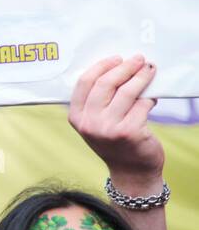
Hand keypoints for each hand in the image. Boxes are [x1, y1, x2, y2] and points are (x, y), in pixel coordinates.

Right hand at [68, 54, 163, 185]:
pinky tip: (152, 98)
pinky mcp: (129, 132)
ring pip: (126, 92)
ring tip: (150, 70)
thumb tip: (117, 68)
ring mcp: (108, 129)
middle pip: (105, 84)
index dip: (101, 66)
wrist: (131, 171)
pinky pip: (142, 105)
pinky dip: (149, 98)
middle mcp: (89, 123)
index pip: (84, 83)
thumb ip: (98, 101)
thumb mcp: (96, 122)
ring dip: (141, 77)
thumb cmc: (115, 141)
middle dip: (124, 67)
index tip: (116, 58)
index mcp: (76, 117)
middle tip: (138, 59)